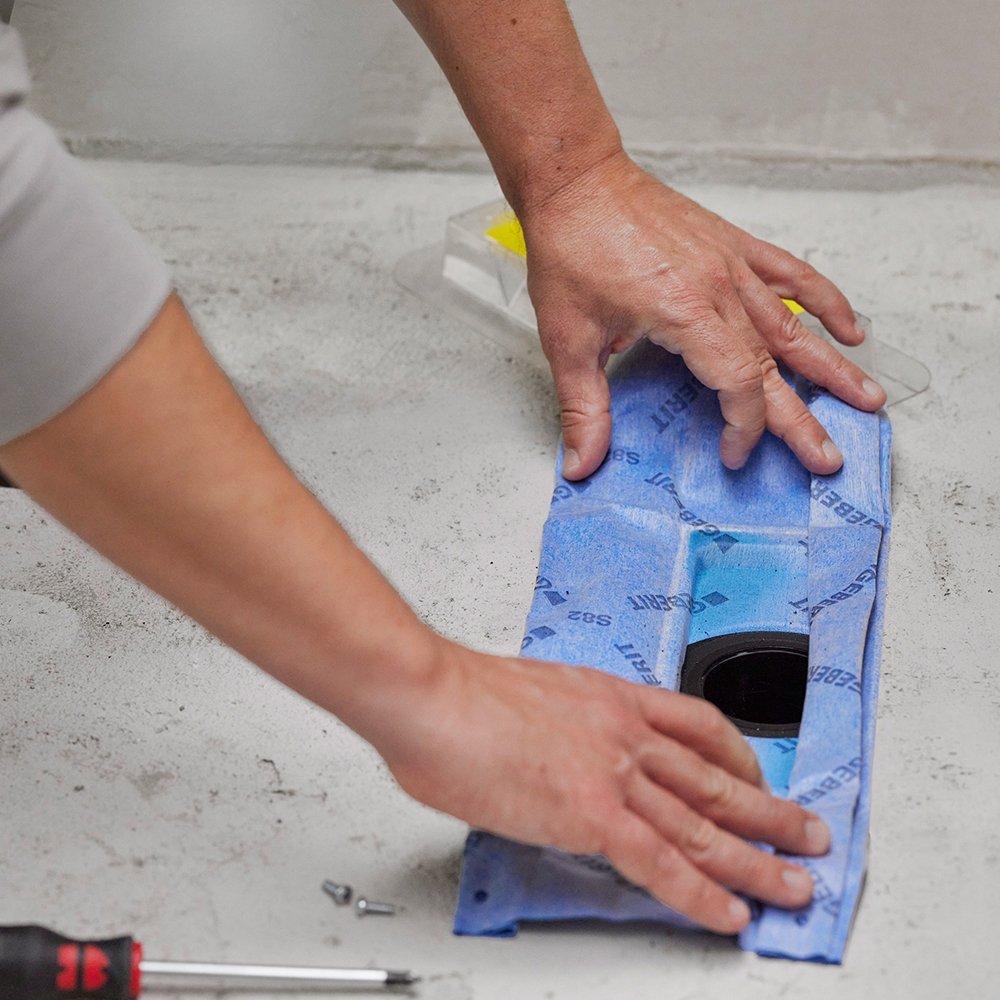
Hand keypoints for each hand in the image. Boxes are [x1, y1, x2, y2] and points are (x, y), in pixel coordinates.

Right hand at [378, 641, 830, 933]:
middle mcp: (624, 731)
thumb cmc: (463, 695)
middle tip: (808, 834)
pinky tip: (726, 914)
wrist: (432, 694)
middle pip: (716, 777)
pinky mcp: (590, 812)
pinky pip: (661, 862)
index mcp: (612, 698)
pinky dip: (699, 893)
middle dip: (769, 811)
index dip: (738, 756)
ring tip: (794, 882)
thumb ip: (564, 727)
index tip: (755, 775)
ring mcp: (612, 771)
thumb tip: (562, 754)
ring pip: (703, 823)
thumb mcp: (533, 697)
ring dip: (757, 858)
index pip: (697, 725)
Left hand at [520, 151, 886, 478]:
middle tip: (829, 458)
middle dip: (804, 418)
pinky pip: (792, 274)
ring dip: (833, 365)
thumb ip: (583, 409)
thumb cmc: (571, 252)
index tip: (733, 454)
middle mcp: (719, 288)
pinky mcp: (732, 245)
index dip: (743, 427)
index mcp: (685, 313)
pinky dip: (824, 300)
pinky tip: (850, 326)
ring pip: (794, 323)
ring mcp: (732, 264)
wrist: (577, 182)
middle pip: (773, 365)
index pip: (737, 383)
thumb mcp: (567, 341)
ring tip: (868, 396)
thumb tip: (580, 465)